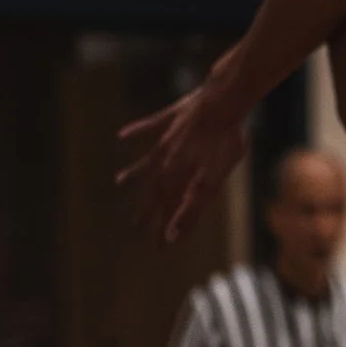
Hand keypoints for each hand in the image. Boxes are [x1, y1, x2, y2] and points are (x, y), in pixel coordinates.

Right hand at [118, 71, 250, 242]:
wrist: (225, 100)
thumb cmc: (225, 139)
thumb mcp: (214, 178)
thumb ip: (192, 207)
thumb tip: (174, 235)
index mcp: (179, 175)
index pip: (170, 208)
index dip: (166, 227)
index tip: (160, 246)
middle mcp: (168, 159)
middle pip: (157, 188)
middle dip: (150, 208)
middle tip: (137, 225)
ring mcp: (167, 137)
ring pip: (147, 159)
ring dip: (135, 172)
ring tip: (119, 181)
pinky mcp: (172, 117)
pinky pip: (150, 126)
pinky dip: (136, 131)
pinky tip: (122, 135)